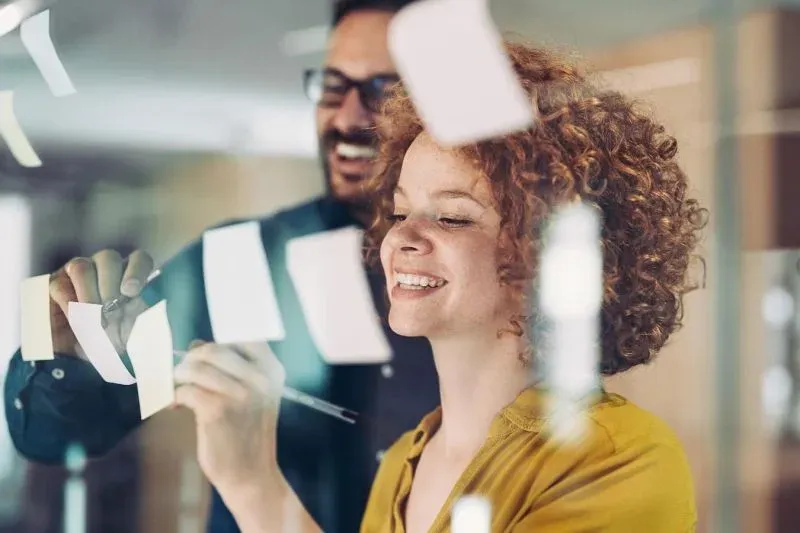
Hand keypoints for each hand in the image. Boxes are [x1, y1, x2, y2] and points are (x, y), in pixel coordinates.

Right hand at [48, 250, 153, 356]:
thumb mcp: (131, 330)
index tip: (131, 292)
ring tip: (93, 320)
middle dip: (109, 287)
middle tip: (110, 313)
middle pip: (108, 258)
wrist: (83, 355)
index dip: (136, 271)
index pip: (139, 259)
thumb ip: (137, 316)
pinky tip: (78, 321)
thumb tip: (142, 312)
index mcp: (131, 274)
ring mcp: (79, 271)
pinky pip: (60, 286)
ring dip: (88, 295)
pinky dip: (70, 305)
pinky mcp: (56, 283)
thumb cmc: (115, 340)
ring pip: (82, 267)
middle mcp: (106, 267)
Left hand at [173, 341, 285, 498]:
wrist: (251, 474)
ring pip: (195, 368)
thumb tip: (194, 345)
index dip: (218, 340)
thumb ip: (230, 368)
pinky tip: (176, 407)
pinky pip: (185, 390)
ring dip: (178, 378)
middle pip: (213, 349)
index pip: (243, 336)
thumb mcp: (252, 395)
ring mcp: (240, 393)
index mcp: (272, 371)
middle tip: (182, 376)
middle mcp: (260, 378)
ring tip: (177, 391)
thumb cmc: (245, 432)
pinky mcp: (218, 410)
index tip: (202, 354)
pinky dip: (174, 397)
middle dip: (191, 361)